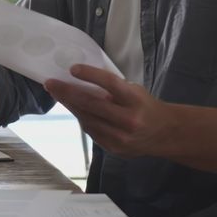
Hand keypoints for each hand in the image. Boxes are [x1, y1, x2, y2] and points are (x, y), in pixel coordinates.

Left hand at [44, 64, 174, 157]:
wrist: (165, 134)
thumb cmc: (146, 106)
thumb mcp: (135, 91)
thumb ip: (113, 88)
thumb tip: (82, 81)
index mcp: (136, 101)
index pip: (110, 84)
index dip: (90, 75)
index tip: (72, 68)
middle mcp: (129, 120)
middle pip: (92, 104)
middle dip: (67, 92)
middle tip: (51, 83)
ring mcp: (120, 137)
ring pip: (87, 119)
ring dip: (69, 105)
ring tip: (57, 93)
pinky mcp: (113, 148)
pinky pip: (91, 130)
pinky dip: (81, 118)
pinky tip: (73, 108)